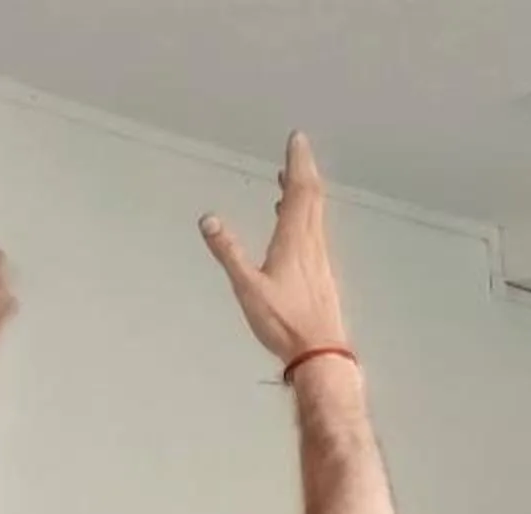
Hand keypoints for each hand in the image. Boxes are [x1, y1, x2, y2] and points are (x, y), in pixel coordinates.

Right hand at [203, 133, 351, 365]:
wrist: (322, 357)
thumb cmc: (285, 324)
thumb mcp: (248, 288)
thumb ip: (229, 253)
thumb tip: (208, 220)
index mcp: (295, 241)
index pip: (300, 192)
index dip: (298, 164)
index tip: (298, 140)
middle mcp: (312, 246)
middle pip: (312, 199)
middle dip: (304, 171)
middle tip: (298, 150)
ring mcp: (320, 262)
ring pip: (315, 217)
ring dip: (304, 194)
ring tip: (290, 181)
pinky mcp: (322, 277)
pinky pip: (314, 236)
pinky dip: (304, 219)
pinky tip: (295, 226)